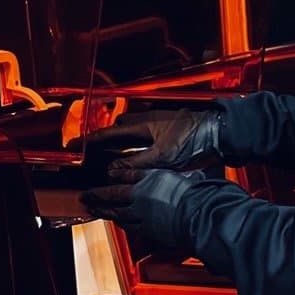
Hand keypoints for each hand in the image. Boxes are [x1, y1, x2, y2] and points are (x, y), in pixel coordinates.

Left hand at [80, 169, 204, 248]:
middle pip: (114, 193)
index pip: (129, 173)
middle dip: (97, 194)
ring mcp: (142, 213)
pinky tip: (116, 222)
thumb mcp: (190, 178)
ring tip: (94, 209)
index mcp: (153, 178)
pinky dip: (119, 223)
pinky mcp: (146, 229)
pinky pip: (128, 226)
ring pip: (116, 212)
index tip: (109, 173)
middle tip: (85, 195)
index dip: (117, 173)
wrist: (196, 214)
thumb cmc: (197, 195)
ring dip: (103, 210)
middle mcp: (143, 194)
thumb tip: (196, 174)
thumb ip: (185, 177)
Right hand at [83, 109, 223, 181]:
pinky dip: (136, 149)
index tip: (73, 147)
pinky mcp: (171, 133)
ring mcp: (160, 126)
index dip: (90, 142)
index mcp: (142, 124)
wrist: (221, 133)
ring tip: (110, 158)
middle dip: (104, 141)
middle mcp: (148, 122)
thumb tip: (111, 172)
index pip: (108, 134)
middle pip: (119, 130)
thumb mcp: (162, 157)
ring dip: (121, 145)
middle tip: (91, 153)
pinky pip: (145, 139)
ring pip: (132, 133)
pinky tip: (137, 159)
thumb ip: (136, 164)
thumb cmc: (194, 140)